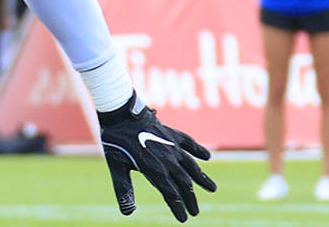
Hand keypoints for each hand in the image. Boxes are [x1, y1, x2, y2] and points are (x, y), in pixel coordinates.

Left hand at [99, 92, 215, 221]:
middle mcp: (168, 159)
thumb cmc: (115, 140)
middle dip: (190, 199)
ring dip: (201, 178)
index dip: (178, 207)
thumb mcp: (116, 166)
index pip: (171, 194)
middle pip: (183, 183)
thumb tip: (127, 213)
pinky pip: (189, 143)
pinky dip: (198, 150)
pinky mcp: (172, 133)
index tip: (183, 219)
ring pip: (191, 165)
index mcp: (154, 169)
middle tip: (195, 211)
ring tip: (212, 188)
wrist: (120, 112)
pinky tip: (206, 156)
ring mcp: (172, 145)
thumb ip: (124, 189)